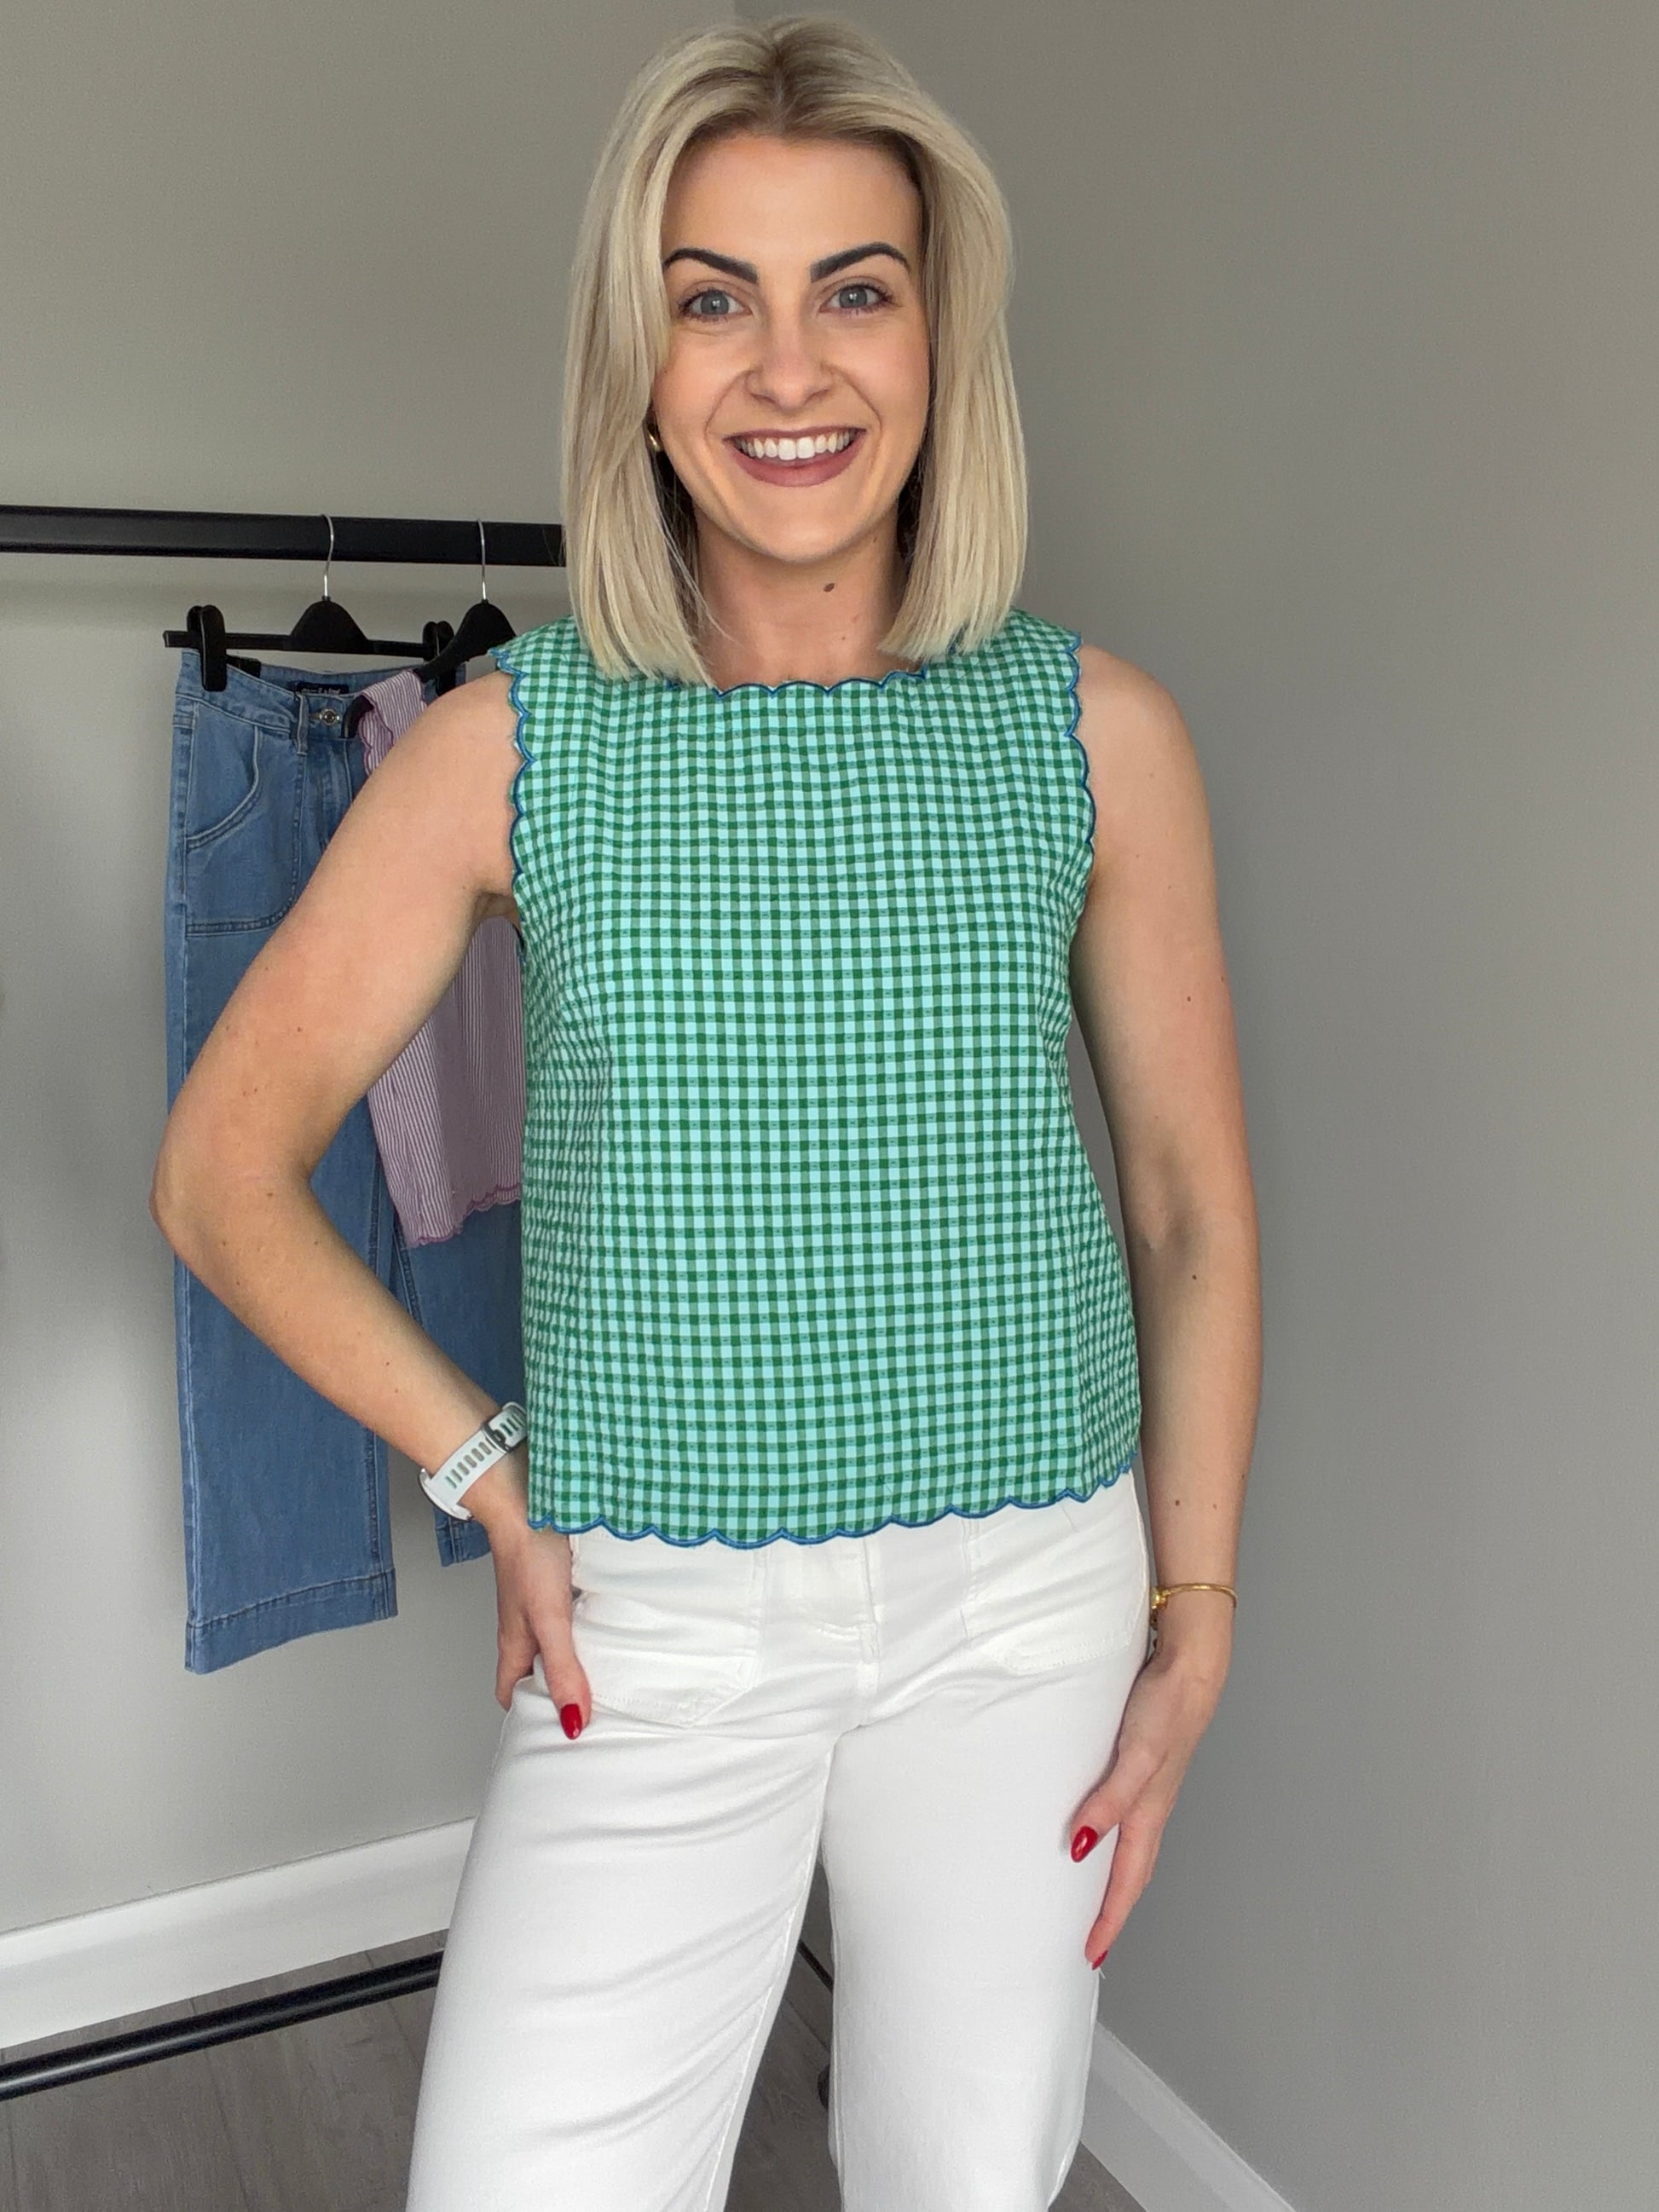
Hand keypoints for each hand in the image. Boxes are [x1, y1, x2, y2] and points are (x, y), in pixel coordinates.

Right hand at [465, 1451, 593, 1730]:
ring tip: (614, 1670)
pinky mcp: (557, 1579)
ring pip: (558, 1641)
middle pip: (538, 1670)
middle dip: (561, 1689)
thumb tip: (572, 1722)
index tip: (561, 1733)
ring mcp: (541, 1601)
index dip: (530, 1716)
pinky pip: (572, 1611)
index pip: (512, 1694)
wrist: (527, 1496)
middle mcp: (525, 1626)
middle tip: (597, 1706)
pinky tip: (612, 1620)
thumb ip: (564, 1669)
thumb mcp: (550, 1620)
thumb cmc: (528, 1555)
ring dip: (579, 1654)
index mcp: (515, 1645)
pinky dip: (589, 1622)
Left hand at [1068, 1633, 1229, 1966]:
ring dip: (1113, 1875)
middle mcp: (1152, 1805)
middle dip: (1112, 1910)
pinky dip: (1113, 1834)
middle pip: (1132, 1872)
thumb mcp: (1137, 1755)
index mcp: (1150, 1812)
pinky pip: (1126, 1814)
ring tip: (1089, 1894)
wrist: (1192, 1660)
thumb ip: (1110, 1800)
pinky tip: (1096, 1824)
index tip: (1091, 1954)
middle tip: (1090, 1940)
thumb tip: (1079, 1847)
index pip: (1127, 1881)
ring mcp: (1150, 1785)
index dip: (1109, 1920)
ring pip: (1132, 1845)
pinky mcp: (1144, 1762)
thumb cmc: (1169, 1704)